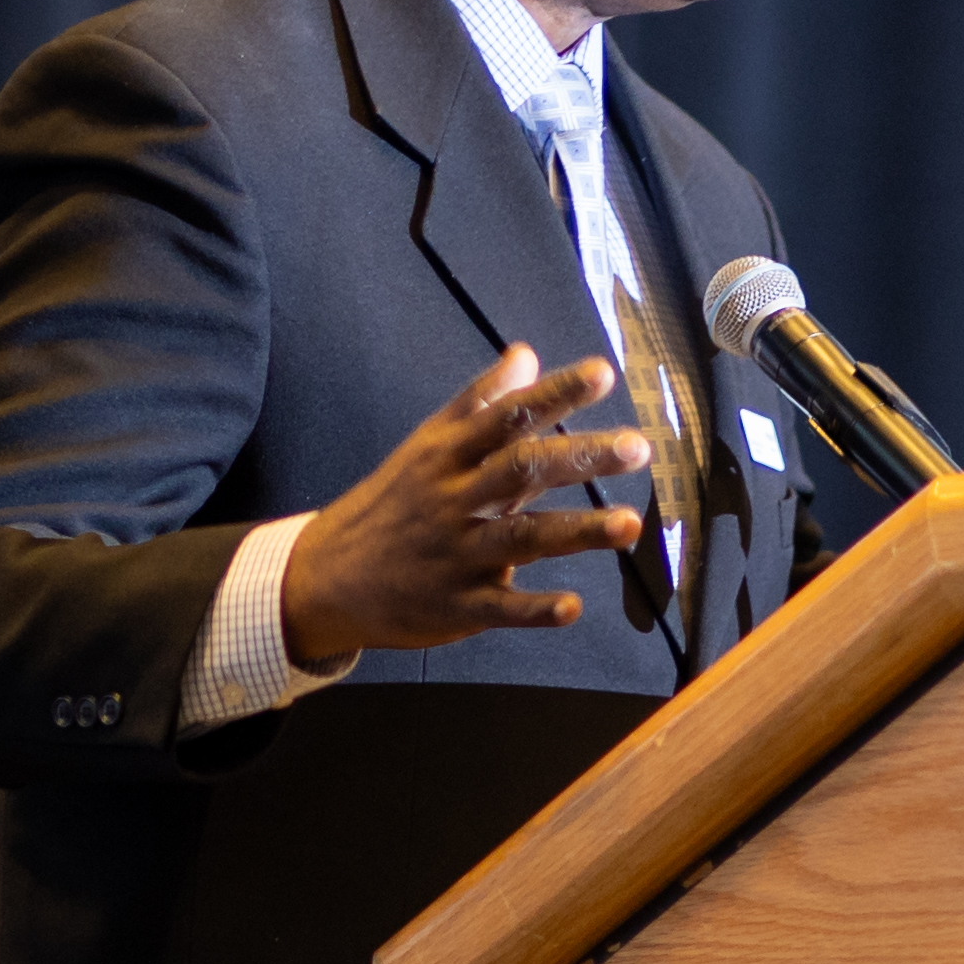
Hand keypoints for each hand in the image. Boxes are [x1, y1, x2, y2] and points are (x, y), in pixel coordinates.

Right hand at [280, 346, 652, 663]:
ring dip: (576, 532)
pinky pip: (500, 609)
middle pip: (520, 470)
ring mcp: (455, 555)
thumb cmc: (391, 505)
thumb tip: (525, 354)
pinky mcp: (456, 606)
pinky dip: (535, 609)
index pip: (507, 416)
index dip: (554, 394)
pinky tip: (573, 607)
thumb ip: (480, 402)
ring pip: (520, 538)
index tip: (602, 374)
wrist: (325, 578)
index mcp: (448, 456)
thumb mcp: (427, 445)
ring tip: (629, 523)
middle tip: (637, 446)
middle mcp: (454, 500)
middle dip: (580, 457)